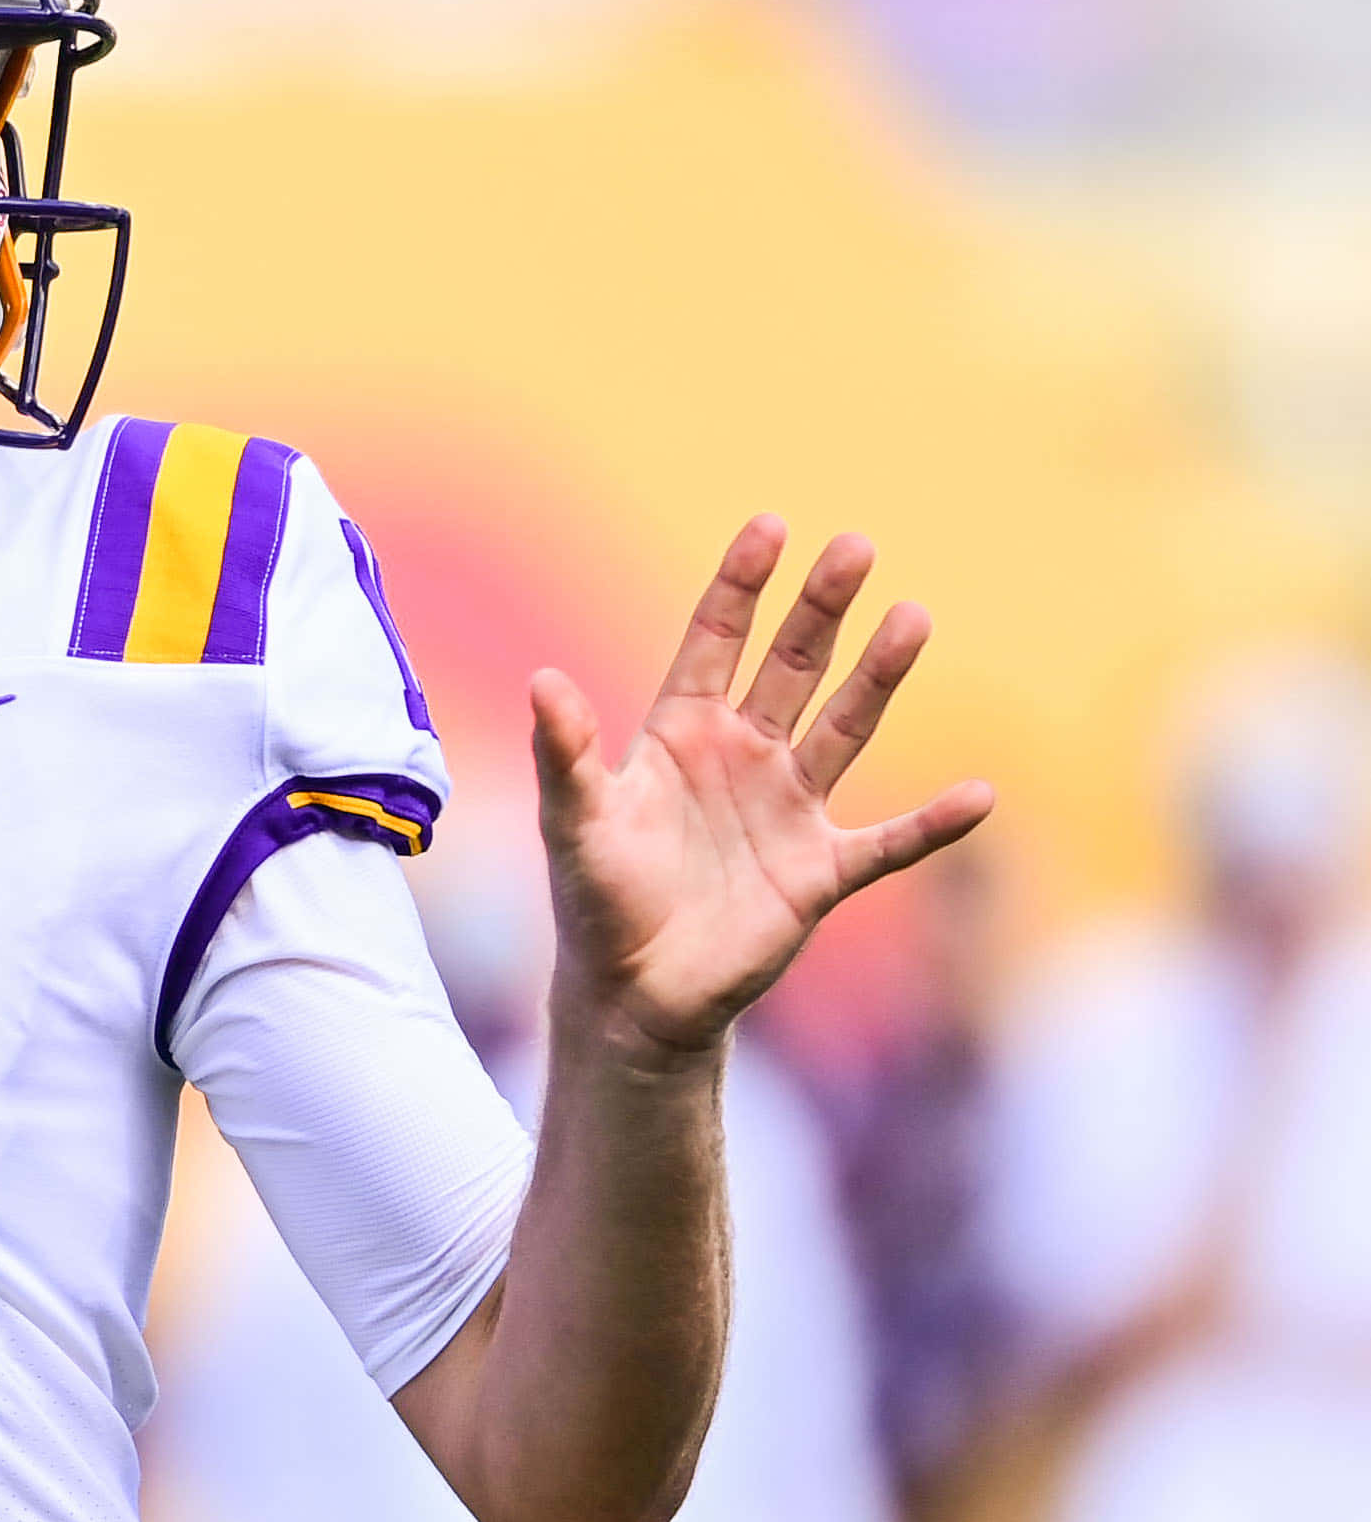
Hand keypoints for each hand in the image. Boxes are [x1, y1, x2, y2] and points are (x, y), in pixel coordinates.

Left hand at [533, 518, 993, 1060]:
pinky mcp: (820, 871)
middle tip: (855, 547)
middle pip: (791, 666)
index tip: (771, 526)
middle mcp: (744, 757)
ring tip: (912, 617)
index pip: (715, 641)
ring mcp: (788, 810)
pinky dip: (931, 825)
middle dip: (820, 609)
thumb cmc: (597, 902)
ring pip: (844, 728)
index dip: (741, 587)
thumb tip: (542, 682)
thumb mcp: (575, 823)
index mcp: (681, 733)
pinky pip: (888, 843)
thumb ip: (566, 754)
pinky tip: (978, 795)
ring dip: (878, 678)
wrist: (633, 995)